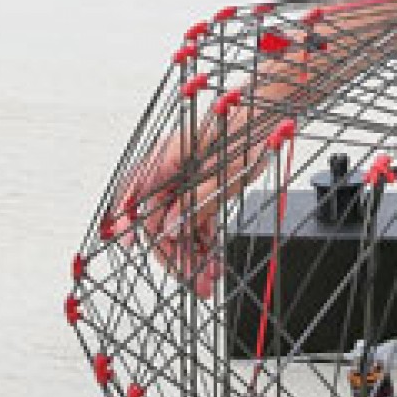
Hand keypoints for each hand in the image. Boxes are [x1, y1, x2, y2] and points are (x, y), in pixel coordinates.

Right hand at [104, 117, 287, 297]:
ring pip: (180, 226)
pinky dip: (204, 243)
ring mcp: (188, 182)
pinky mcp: (204, 190)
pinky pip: (197, 221)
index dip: (128, 221)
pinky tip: (214, 261)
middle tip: (191, 280)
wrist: (269, 116)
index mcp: (167, 160)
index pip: (135, 195)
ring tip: (208, 279)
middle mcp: (172, 172)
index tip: (130, 245)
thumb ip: (196, 201)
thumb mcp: (224, 171)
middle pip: (160, 220)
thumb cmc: (247, 130)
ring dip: (192, 255)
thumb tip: (173, 228)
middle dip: (173, 254)